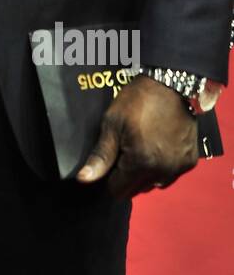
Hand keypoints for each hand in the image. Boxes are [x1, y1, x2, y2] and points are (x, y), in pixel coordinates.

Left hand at [76, 75, 199, 198]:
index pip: (118, 190)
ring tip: (140, 149)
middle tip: (123, 152)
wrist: (172, 84)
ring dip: (144, 175)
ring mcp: (178, 167)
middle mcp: (162, 172)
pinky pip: (170, 175)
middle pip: (136, 190)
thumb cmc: (138, 101)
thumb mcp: (112, 124)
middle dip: (126, 177)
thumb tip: (84, 179)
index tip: (108, 164)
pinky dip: (161, 168)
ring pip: (154, 184)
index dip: (108, 179)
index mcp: (141, 164)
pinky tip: (156, 148)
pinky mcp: (189, 161)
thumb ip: (101, 156)